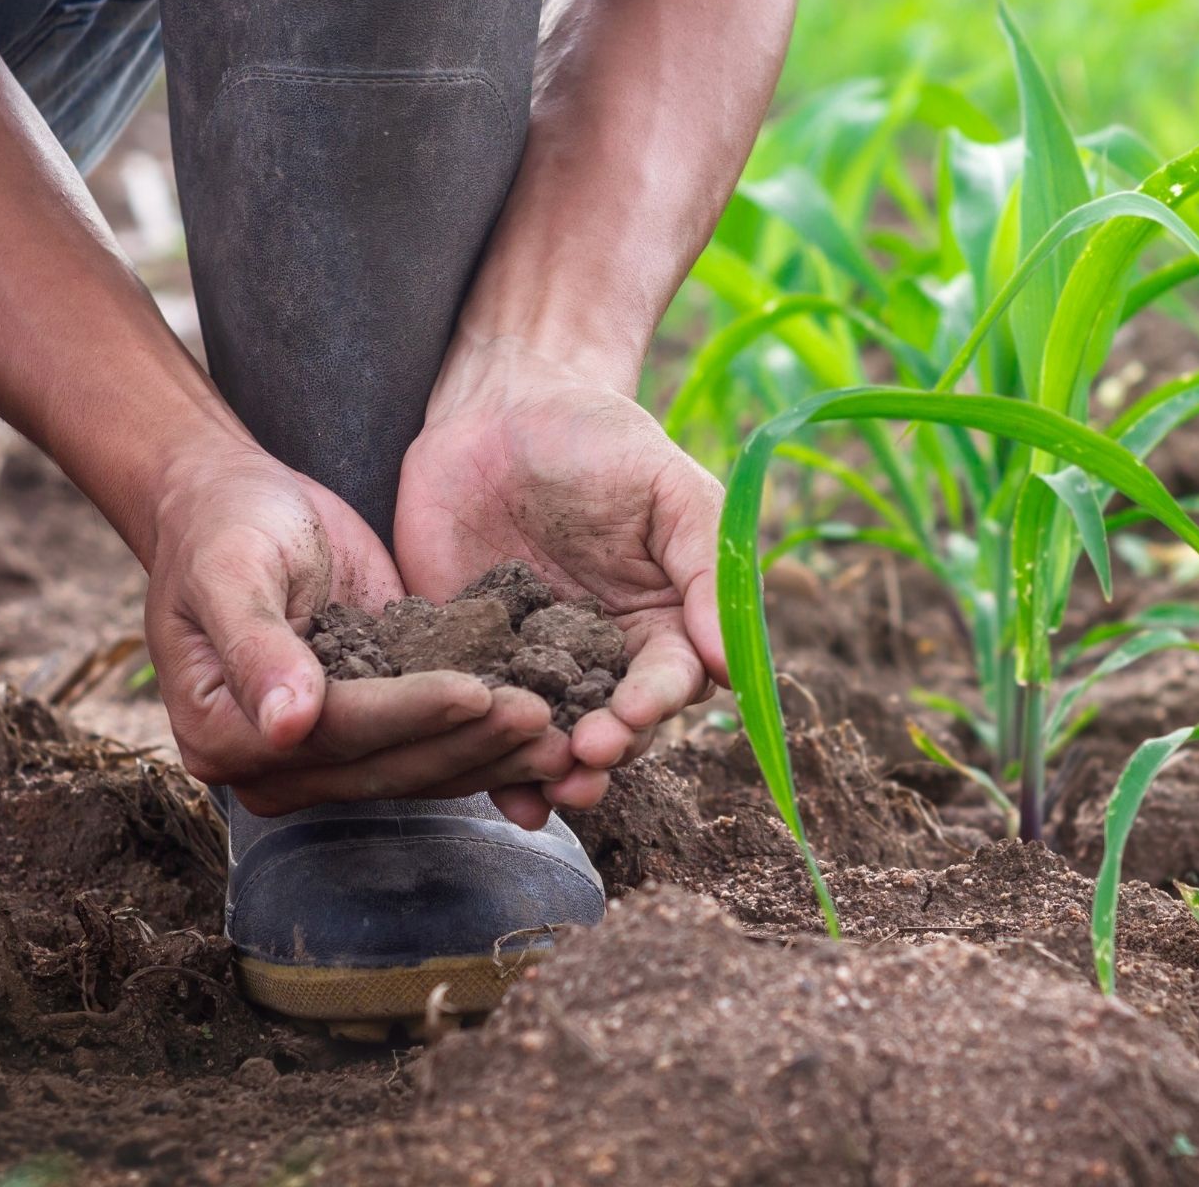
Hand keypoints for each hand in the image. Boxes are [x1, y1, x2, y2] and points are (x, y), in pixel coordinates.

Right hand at [144, 441, 572, 815]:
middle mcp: (273, 763)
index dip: (407, 714)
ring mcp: (324, 757)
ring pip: (419, 770)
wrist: (235, 507)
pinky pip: (433, 748)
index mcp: (223, 733)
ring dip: (491, 754)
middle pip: (386, 764)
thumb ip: (256, 644)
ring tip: (559, 733)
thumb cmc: (224, 526)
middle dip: (468, 742)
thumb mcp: (230, 569)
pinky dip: (488, 741)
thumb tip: (287, 725)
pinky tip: (547, 729)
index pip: (335, 733)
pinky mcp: (371, 733)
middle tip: (542, 717)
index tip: (475, 690)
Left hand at [395, 335, 726, 820]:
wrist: (500, 405)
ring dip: (550, 773)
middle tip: (584, 761)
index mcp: (662, 622)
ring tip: (543, 791)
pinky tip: (493, 793)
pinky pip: (479, 719)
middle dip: (604, 751)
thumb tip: (729, 661)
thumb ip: (707, 566)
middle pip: (615, 727)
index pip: (670, 681)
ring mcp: (534, 665)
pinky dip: (484, 759)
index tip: (634, 714)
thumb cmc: (600, 438)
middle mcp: (602, 658)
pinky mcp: (469, 661)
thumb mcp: (669, 488)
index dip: (655, 704)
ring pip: (550, 739)